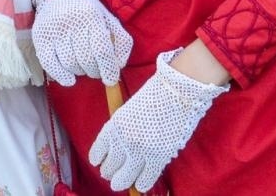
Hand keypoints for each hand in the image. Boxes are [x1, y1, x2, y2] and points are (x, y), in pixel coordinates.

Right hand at [30, 0, 131, 85]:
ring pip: (69, 63)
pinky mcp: (40, 36)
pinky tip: (69, 79)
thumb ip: (121, 41)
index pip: (101, 48)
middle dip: (94, 71)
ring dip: (80, 72)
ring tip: (83, 68)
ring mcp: (54, 29)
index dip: (108, 68)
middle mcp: (72, 21)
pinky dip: (61, 76)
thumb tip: (120, 66)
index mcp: (92, 15)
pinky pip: (49, 63)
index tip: (110, 79)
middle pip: (86, 59)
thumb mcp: (108, 19)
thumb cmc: (88, 11)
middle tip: (96, 71)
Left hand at [89, 49, 226, 192]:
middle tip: (113, 173)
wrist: (177, 92)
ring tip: (123, 182)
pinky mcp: (158, 159)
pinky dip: (142, 183)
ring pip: (123, 179)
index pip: (98, 153)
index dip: (99, 160)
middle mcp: (122, 142)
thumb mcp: (128, 110)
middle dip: (110, 172)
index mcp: (113, 127)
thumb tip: (118, 146)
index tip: (100, 163)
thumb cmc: (155, 95)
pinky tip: (141, 183)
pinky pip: (145, 180)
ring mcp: (140, 152)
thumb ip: (121, 129)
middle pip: (108, 169)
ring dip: (122, 181)